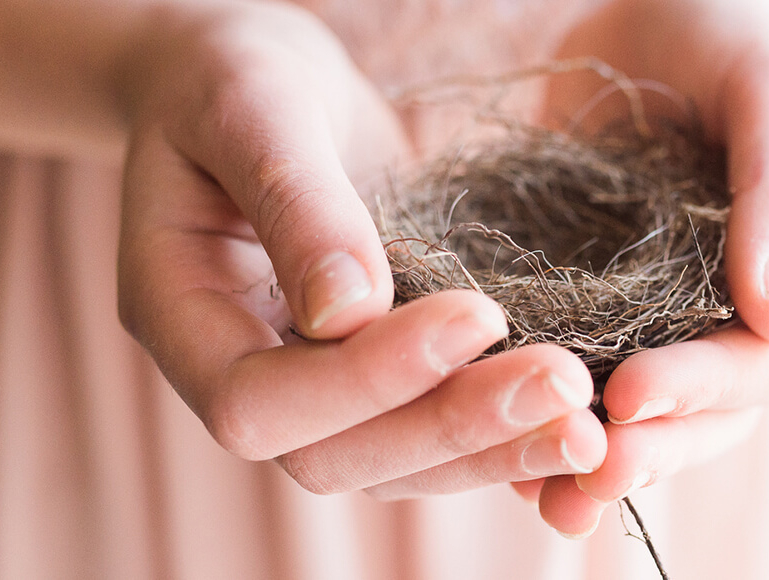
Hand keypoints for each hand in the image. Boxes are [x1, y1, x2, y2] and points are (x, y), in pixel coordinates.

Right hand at [115, 2, 604, 496]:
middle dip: (454, 427)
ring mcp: (315, 387)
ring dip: (496, 448)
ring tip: (587, 419)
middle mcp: (245, 372)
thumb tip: (349, 311)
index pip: (259, 402)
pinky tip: (581, 416)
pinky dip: (507, 436)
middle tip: (565, 384)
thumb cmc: (232, 74)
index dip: (366, 379)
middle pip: (336, 457)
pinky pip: (438, 433)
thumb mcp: (252, 105)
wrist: (259, 83)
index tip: (477, 313)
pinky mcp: (382, 377)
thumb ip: (295, 199)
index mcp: (181, 317)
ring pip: (398, 464)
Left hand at [514, 0, 768, 536]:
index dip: (704, 387)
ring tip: (546, 494)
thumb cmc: (727, 30)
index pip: (765, 360)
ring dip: (596, 458)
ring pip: (644, 415)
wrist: (648, 5)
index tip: (632, 396)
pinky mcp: (595, 303)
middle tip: (583, 476)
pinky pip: (577, 371)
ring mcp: (664, 314)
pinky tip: (495, 440)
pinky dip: (546, 414)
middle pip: (707, 415)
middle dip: (649, 450)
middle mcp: (734, 312)